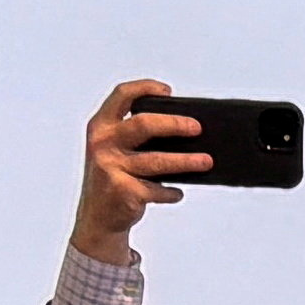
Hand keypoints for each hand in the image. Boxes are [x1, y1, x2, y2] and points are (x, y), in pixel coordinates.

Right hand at [71, 80, 209, 256]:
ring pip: (157, 161)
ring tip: (206, 161)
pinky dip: (171, 192)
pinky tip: (177, 192)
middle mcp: (103, 143)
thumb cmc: (115, 178)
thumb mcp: (116, 150)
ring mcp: (111, 167)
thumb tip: (184, 129)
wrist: (97, 217)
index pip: (122, 96)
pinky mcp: (123, 191)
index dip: (145, 88)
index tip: (168, 91)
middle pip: (144, 124)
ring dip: (186, 162)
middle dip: (175, 124)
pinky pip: (157, 189)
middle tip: (197, 128)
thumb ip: (137, 136)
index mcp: (101, 126)